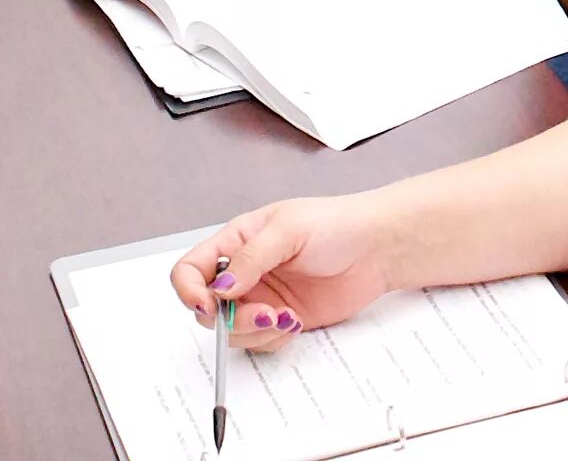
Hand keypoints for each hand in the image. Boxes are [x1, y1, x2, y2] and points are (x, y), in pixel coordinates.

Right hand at [166, 196, 401, 351]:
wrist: (377, 248)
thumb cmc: (335, 224)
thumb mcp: (288, 230)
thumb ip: (251, 258)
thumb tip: (220, 286)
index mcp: (236, 242)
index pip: (191, 269)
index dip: (189, 291)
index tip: (207, 305)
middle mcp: (244, 273)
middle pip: (208, 309)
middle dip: (230, 319)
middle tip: (263, 313)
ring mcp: (263, 298)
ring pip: (233, 331)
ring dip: (254, 332)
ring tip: (285, 317)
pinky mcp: (282, 319)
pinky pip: (260, 342)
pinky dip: (272, 340)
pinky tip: (294, 322)